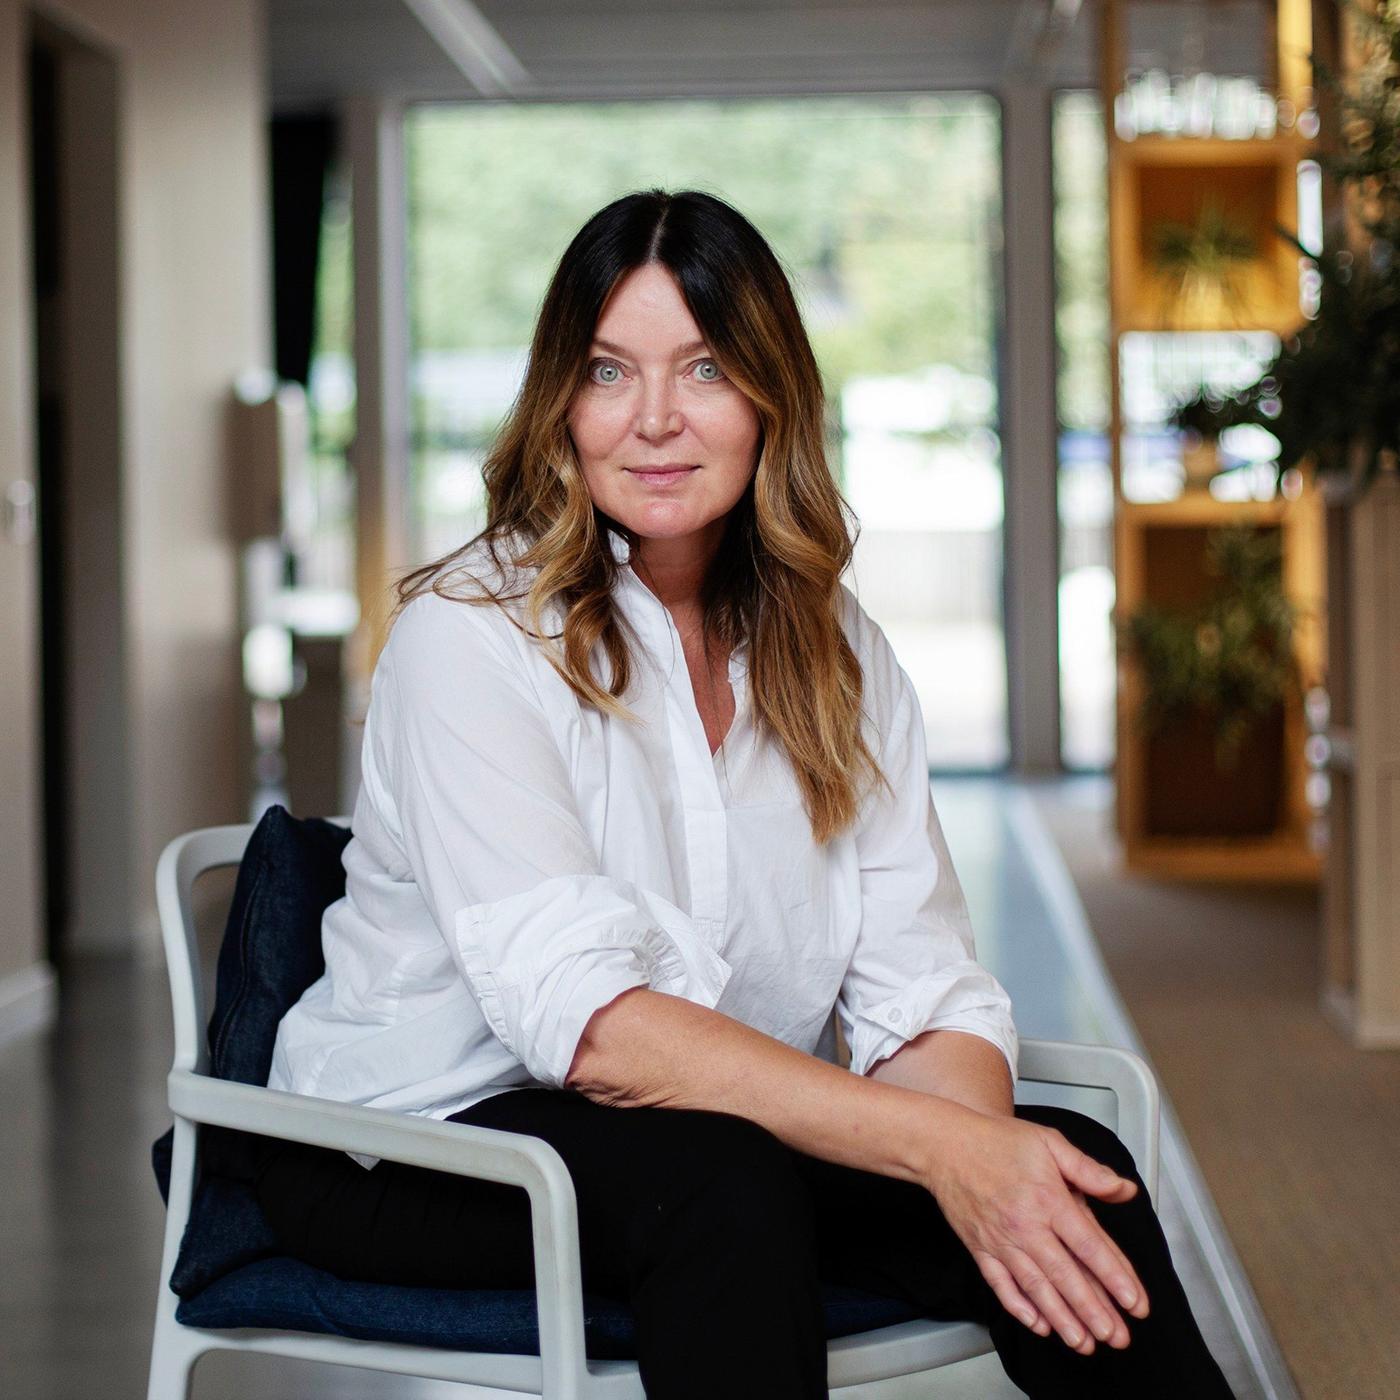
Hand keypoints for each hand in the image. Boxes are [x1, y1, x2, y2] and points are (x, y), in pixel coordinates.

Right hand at [920, 1106, 1151, 1354]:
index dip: (1115, 1277)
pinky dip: (1019, 1308)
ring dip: (1063, 1319)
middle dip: (1094, 1310)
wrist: (945, 1145)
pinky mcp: (980, 1249)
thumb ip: (1088, 1169)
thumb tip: (1123, 1189)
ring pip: (1036, 1288)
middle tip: (1117, 1336)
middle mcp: (1025, 1226)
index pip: (1089, 1246)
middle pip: (1066, 1276)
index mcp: (1048, 1199)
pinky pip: (1001, 1285)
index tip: (1134, 1301)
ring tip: (1084, 1342)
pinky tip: (1038, 1324)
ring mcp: (1000, 1241)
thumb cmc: (996, 1141)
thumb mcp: (1049, 1143)